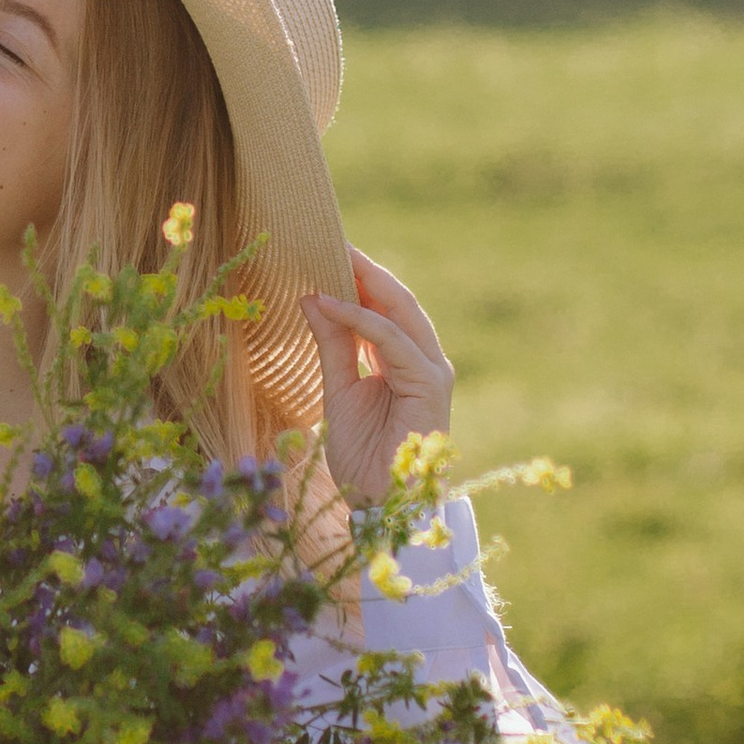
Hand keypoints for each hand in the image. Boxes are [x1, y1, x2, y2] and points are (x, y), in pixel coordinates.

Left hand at [303, 246, 455, 509]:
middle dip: (363, 269)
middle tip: (328, 238)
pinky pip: (391, 340)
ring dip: (364, 281)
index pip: (383, 307)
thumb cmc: (363, 456)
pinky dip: (359, 319)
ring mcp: (431, 370)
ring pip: (399, 311)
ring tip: (330, 255)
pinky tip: (329, 302)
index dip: (357, 278)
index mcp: (404, 361)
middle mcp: (424, 360)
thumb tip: (312, 297)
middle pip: (396, 300)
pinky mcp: (429, 384)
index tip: (324, 250)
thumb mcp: (338, 391)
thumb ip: (332, 345)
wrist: (382, 506)